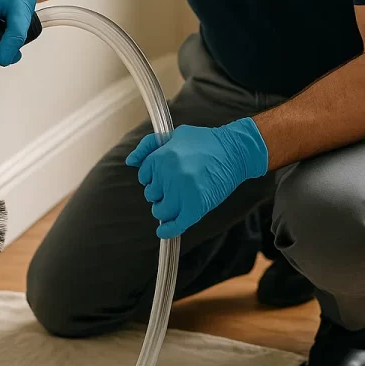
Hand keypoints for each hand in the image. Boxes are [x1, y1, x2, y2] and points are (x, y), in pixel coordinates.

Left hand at [126, 118, 268, 238]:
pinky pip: (175, 225)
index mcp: (161, 157)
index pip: (144, 176)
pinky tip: (163, 230)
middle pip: (151, 195)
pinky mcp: (195, 207)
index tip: (164, 177)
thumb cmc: (205, 141)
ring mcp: (182, 192)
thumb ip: (149, 146)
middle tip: (175, 188)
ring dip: (165, 209)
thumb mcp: (175, 135)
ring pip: (160, 211)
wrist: (235, 151)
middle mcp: (168, 175)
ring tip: (176, 202)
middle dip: (160, 193)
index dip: (154, 178)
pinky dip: (167, 230)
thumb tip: (130, 161)